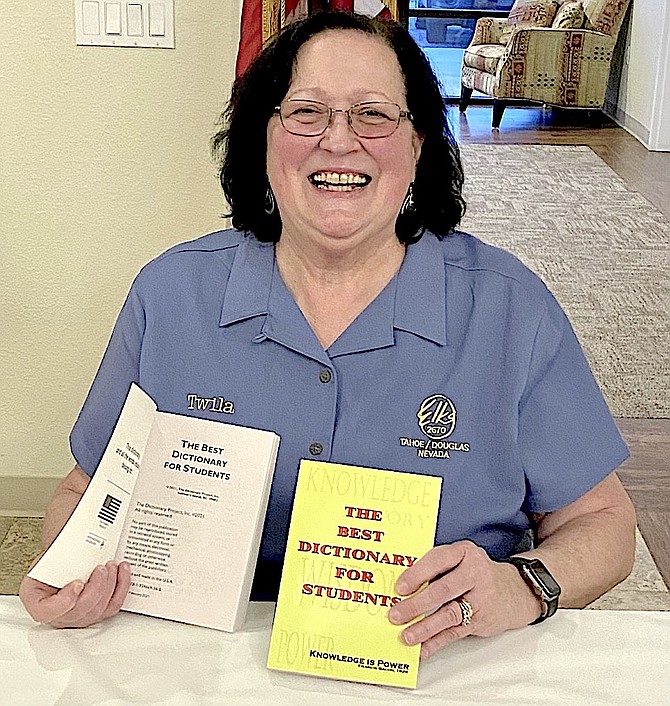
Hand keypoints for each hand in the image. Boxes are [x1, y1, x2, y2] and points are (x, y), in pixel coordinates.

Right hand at [19, 561, 131, 628]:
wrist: (63, 563)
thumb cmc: (53, 564)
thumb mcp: (46, 561)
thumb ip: (55, 561)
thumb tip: (69, 552)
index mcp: (39, 603)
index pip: (48, 612)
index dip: (65, 601)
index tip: (78, 583)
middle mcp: (58, 616)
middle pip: (79, 611)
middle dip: (96, 588)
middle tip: (101, 569)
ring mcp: (79, 617)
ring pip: (98, 610)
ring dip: (109, 586)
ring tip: (111, 566)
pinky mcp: (97, 612)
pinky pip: (112, 605)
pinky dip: (121, 587)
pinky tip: (122, 571)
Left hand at [387, 541, 541, 658]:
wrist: (515, 590)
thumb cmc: (478, 572)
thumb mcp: (461, 559)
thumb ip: (437, 568)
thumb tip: (403, 588)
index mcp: (465, 552)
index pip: (438, 560)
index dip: (417, 574)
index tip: (399, 588)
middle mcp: (475, 574)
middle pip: (442, 590)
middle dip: (416, 604)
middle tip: (396, 614)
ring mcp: (480, 599)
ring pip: (449, 615)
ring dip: (425, 627)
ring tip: (407, 635)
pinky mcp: (481, 621)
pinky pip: (455, 633)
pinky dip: (437, 642)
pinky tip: (423, 648)